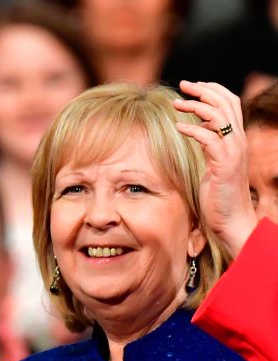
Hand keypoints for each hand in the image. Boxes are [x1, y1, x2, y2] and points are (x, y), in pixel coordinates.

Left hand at [174, 80, 257, 257]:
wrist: (231, 220)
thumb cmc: (218, 195)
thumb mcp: (212, 163)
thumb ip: (208, 144)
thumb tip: (196, 128)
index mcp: (236, 139)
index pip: (230, 103)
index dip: (213, 90)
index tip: (192, 86)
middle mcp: (238, 141)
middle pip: (226, 104)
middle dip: (204, 90)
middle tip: (183, 85)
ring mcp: (233, 152)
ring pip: (219, 117)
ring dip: (196, 107)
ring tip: (177, 104)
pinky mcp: (224, 165)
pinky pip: (210, 139)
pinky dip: (193, 130)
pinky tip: (178, 128)